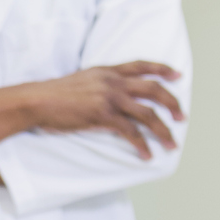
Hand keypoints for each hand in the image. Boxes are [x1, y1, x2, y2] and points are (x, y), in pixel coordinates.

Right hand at [24, 62, 184, 158]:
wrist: (37, 100)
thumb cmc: (54, 94)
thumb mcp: (82, 80)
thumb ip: (100, 84)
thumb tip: (112, 96)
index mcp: (107, 71)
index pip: (141, 65)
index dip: (162, 70)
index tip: (177, 75)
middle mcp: (112, 82)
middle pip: (153, 89)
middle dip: (172, 103)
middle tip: (181, 116)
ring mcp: (110, 98)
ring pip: (148, 114)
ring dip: (164, 130)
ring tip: (172, 143)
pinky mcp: (104, 115)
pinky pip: (131, 132)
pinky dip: (142, 145)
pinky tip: (147, 154)